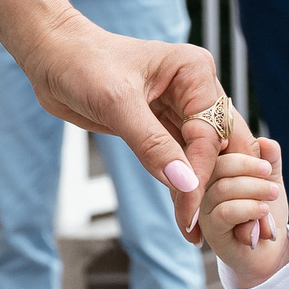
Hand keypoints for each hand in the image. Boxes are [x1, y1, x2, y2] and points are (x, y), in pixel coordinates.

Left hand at [3, 11, 251, 228]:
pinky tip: (186, 215)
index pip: (209, 134)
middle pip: (224, 145)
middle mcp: (195, 89)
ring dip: (205, 192)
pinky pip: (182, 160)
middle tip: (237, 231)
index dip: (202, 176)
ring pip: (205, 157)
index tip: (191, 212)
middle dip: (225, 186)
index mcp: (194, 72)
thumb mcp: (116, 104)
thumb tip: (184, 184)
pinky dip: (184, 187)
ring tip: (202, 231)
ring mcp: (180, 109)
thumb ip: (151, 144)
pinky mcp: (162, 126)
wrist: (51, 56)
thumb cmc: (81, 64)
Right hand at [197, 142, 288, 285]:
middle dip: (250, 169)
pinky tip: (263, 212)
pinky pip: (224, 212)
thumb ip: (269, 159)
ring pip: (222, 188)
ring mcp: (202, 209)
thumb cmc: (265, 213)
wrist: (269, 251)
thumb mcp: (271, 180)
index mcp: (212, 170)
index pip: (218, 149)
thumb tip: (264, 142)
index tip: (266, 167)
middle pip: (217, 165)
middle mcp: (201, 187)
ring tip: (272, 196)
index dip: (244, 153)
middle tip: (271, 181)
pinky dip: (249, 209)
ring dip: (255, 190)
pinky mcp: (209, 230)